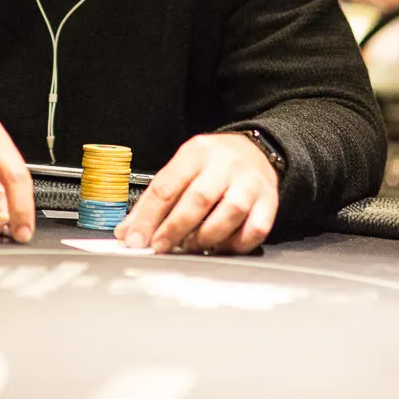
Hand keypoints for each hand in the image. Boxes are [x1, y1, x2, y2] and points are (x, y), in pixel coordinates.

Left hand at [113, 134, 279, 254]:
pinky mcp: (269, 202)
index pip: (167, 185)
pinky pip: (255, 229)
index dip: (148, 216)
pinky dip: (235, 244)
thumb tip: (128, 231)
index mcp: (196, 152)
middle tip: (159, 247)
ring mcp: (249, 183)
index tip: (135, 238)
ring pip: (229, 214)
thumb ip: (156, 198)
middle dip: (174, 228)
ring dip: (205, 237)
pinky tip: (219, 246)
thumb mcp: (182, 168)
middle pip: (198, 199)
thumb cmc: (212, 163)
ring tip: (189, 245)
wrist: (256, 151)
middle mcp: (224, 165)